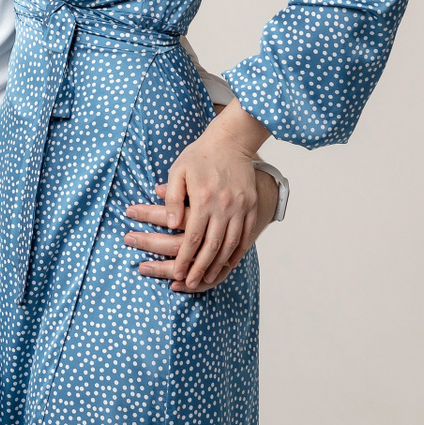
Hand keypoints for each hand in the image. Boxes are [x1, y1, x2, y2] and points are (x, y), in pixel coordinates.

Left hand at [125, 104, 271, 290]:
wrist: (232, 140)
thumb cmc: (199, 155)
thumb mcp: (178, 171)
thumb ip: (172, 198)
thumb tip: (172, 224)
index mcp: (202, 198)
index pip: (191, 237)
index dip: (184, 259)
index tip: (177, 274)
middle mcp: (223, 206)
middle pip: (212, 246)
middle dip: (200, 269)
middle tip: (190, 284)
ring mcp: (240, 207)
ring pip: (230, 245)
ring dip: (219, 266)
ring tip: (208, 280)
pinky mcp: (251, 206)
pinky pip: (245, 236)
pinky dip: (237, 253)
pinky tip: (228, 264)